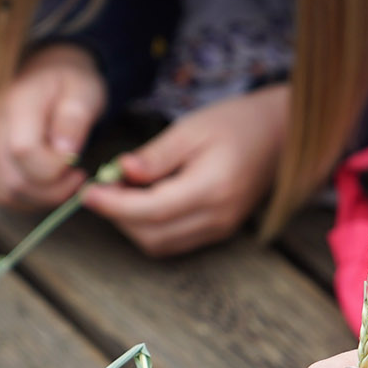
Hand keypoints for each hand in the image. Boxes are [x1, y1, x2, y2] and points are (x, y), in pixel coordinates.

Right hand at [0, 43, 105, 210]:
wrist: (49, 77)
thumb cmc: (72, 85)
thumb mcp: (85, 92)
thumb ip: (75, 118)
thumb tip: (64, 149)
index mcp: (15, 102)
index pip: (23, 151)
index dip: (54, 168)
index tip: (77, 163)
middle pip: (12, 179)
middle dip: (51, 189)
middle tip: (76, 176)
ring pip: (3, 192)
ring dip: (39, 197)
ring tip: (63, 181)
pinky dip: (26, 198)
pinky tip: (47, 185)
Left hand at [81, 84, 287, 255]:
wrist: (280, 135)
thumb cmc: (235, 123)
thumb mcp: (190, 128)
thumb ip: (155, 156)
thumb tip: (121, 173)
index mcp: (211, 188)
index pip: (151, 210)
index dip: (113, 206)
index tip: (87, 193)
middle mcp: (217, 217)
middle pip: (152, 235)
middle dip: (119, 216)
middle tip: (104, 186)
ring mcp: (220, 228)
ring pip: (161, 244)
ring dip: (133, 225)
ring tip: (122, 192)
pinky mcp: (219, 230)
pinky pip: (175, 241)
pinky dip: (151, 227)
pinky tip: (143, 200)